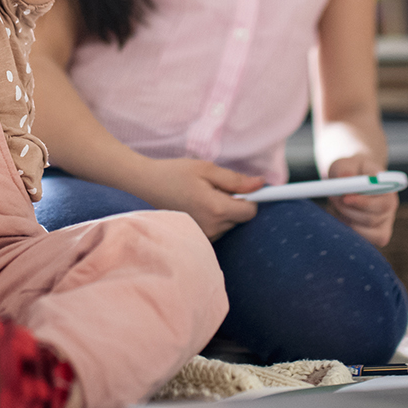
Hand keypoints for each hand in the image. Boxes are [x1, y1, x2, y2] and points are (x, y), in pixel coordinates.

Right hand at [132, 158, 265, 240]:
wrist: (146, 184)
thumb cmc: (175, 173)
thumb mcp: (207, 169)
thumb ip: (236, 180)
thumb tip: (261, 184)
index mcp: (217, 209)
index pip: (251, 211)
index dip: (251, 198)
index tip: (243, 188)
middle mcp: (212, 227)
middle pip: (240, 218)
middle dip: (233, 203)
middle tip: (213, 188)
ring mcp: (204, 235)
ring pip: (228, 224)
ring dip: (223, 211)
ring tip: (201, 196)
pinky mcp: (196, 238)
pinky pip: (217, 229)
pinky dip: (213, 218)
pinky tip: (197, 207)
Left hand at [324, 154, 398, 247]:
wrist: (352, 179)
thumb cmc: (350, 170)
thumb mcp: (346, 164)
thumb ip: (345, 169)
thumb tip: (345, 177)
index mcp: (390, 190)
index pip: (383, 204)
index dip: (363, 203)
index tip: (344, 198)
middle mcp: (390, 208)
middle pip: (371, 220)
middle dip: (347, 210)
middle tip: (333, 197)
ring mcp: (383, 224)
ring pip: (361, 230)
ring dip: (343, 217)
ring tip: (336, 203)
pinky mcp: (374, 236)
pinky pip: (358, 239)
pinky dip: (344, 227)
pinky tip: (340, 214)